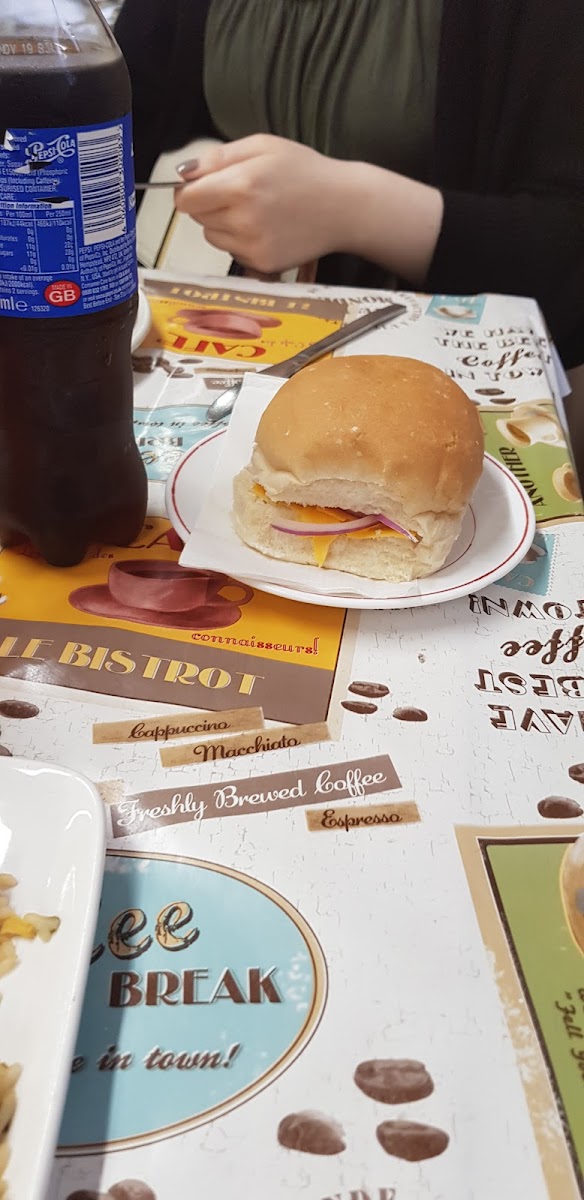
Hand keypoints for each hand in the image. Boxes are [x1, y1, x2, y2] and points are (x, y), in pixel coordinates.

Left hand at [174, 135, 351, 273]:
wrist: (343, 207)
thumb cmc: (306, 172)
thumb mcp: (263, 145)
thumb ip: (218, 157)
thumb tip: (184, 173)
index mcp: (241, 185)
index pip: (187, 199)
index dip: (189, 190)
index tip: (200, 186)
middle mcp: (243, 220)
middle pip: (198, 218)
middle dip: (209, 205)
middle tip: (239, 193)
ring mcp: (252, 246)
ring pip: (213, 237)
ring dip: (223, 224)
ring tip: (255, 210)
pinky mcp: (262, 264)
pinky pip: (233, 253)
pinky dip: (241, 241)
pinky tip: (266, 228)